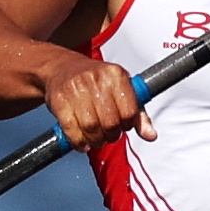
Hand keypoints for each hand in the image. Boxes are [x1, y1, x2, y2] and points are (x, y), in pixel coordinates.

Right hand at [41, 52, 155, 150]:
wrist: (62, 68)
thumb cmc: (96, 82)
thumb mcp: (121, 90)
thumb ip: (138, 113)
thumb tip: (151, 135)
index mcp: (116, 75)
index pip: (129, 112)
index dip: (127, 125)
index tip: (123, 126)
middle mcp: (96, 79)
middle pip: (110, 123)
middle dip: (111, 136)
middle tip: (108, 135)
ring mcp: (76, 88)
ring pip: (91, 128)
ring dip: (95, 141)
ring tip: (96, 138)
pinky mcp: (59, 100)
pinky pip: (71, 130)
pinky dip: (78, 142)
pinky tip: (82, 141)